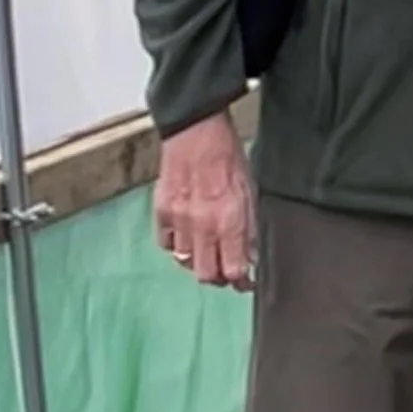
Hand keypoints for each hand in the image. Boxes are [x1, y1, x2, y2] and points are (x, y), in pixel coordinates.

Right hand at [154, 110, 256, 289]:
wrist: (196, 129)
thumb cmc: (228, 155)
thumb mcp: (251, 191)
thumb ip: (250, 226)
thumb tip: (251, 255)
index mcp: (229, 220)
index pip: (232, 271)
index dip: (240, 281)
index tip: (245, 280)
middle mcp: (203, 226)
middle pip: (206, 275)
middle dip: (218, 278)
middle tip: (226, 269)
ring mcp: (179, 220)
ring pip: (185, 262)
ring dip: (198, 261)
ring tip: (207, 251)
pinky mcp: (161, 211)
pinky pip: (166, 244)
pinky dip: (177, 246)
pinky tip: (187, 236)